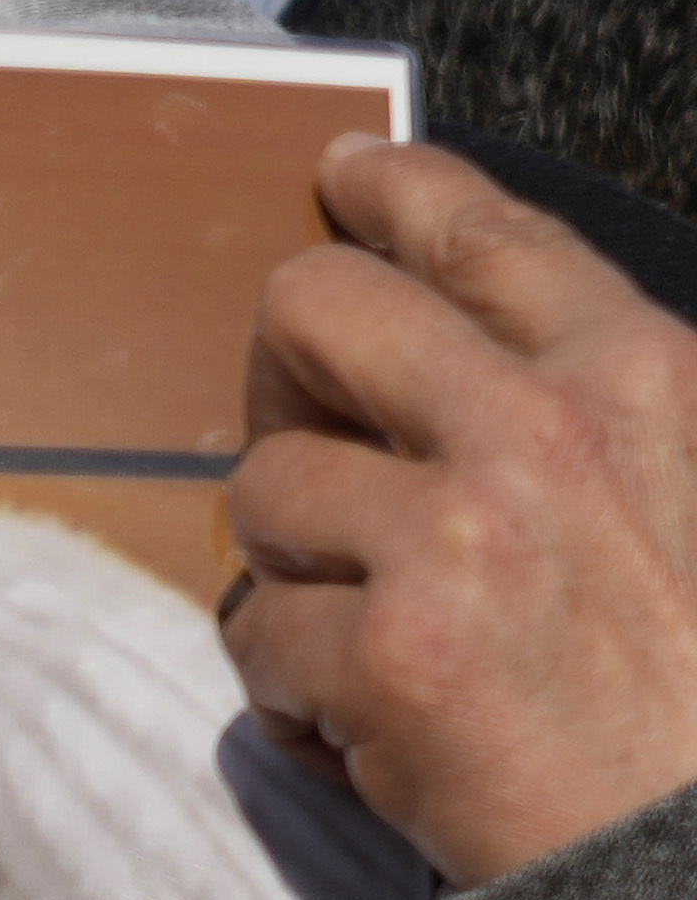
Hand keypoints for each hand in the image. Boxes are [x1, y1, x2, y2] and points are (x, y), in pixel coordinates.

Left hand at [228, 138, 696, 892]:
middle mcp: (546, 431)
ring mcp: (459, 538)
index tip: (344, 176)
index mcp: (642, 377)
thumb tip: (481, 343)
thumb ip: (608, 407)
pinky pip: (257, 632)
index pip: (485, 235)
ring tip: (378, 626)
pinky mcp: (388, 654)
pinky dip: (294, 690)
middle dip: (287, 365)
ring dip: (295, 561)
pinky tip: (368, 723)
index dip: (393, 193)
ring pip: (261, 486)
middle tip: (308, 429)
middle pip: (318, 308)